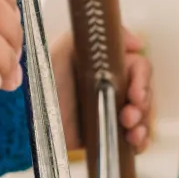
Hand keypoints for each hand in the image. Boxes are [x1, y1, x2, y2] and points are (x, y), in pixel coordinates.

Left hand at [52, 27, 153, 153]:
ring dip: (143, 124)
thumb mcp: (66, 48)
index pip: (140, 68)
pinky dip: (140, 142)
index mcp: (109, 65)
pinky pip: (135, 140)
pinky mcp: (108, 133)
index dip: (143, 80)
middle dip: (143, 106)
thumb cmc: (45, 80)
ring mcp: (112, 111)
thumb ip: (98, 34)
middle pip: (146, 94)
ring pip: (144, 117)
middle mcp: (114, 86)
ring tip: (130, 131)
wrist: (31, 118)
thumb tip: (137, 42)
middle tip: (128, 116)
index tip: (136, 94)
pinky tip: (133, 143)